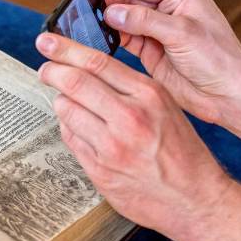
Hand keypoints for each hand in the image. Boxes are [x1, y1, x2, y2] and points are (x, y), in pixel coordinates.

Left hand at [36, 32, 238, 240]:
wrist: (194, 198)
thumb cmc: (182, 151)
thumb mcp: (165, 107)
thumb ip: (130, 87)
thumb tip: (89, 68)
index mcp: (149, 96)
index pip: (97, 63)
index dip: (65, 49)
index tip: (48, 42)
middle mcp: (129, 118)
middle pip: (74, 83)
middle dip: (53, 72)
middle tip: (46, 70)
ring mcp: (112, 147)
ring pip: (66, 111)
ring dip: (61, 102)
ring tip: (68, 102)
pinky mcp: (100, 171)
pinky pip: (70, 139)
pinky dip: (69, 128)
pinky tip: (78, 128)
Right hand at [81, 0, 240, 124]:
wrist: (229, 95)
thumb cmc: (220, 60)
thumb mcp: (183, 33)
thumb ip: (146, 20)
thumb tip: (113, 11)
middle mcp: (168, 11)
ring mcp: (158, 32)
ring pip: (124, 19)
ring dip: (104, 18)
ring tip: (81, 15)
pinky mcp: (152, 52)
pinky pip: (125, 40)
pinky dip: (110, 37)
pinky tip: (95, 35)